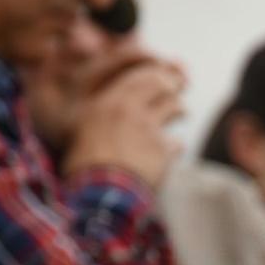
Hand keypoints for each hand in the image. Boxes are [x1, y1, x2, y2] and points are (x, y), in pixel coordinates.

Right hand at [64, 49, 185, 186]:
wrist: (97, 193)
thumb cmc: (84, 168)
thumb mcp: (82, 133)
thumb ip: (102, 118)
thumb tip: (115, 111)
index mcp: (103, 103)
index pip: (135, 75)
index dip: (152, 72)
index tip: (161, 73)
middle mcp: (125, 109)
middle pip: (158, 82)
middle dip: (172, 82)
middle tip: (179, 84)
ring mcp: (146, 128)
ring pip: (174, 105)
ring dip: (179, 108)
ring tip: (182, 111)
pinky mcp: (162, 150)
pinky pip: (177, 143)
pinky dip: (176, 146)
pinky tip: (174, 149)